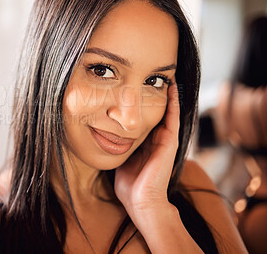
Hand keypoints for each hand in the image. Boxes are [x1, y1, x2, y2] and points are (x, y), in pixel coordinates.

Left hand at [114, 82, 179, 221]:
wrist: (141, 201)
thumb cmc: (129, 184)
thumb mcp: (121, 158)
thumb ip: (117, 146)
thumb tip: (102, 133)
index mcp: (146, 143)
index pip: (144, 118)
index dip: (141, 103)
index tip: (136, 87)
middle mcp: (157, 139)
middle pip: (156, 112)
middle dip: (153, 95)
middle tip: (150, 76)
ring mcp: (165, 140)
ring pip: (166, 111)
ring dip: (166, 95)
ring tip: (164, 76)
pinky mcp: (170, 142)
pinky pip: (173, 118)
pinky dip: (174, 103)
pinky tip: (171, 88)